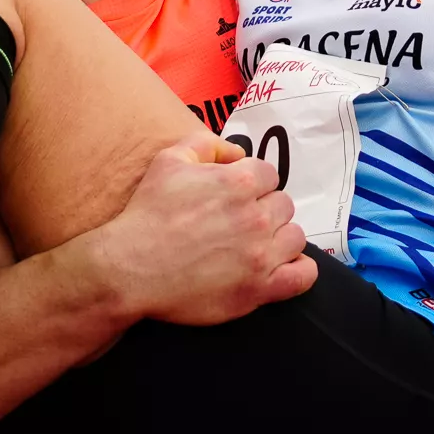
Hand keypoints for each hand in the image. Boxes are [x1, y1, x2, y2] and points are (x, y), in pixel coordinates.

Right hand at [87, 134, 310, 326]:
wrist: (131, 268)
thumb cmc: (147, 214)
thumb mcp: (168, 161)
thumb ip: (207, 145)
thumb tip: (236, 152)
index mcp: (239, 182)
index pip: (269, 175)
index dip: (254, 184)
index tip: (238, 198)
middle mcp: (256, 216)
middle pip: (283, 205)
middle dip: (265, 211)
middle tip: (240, 224)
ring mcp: (261, 255)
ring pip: (295, 237)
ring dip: (280, 238)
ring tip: (256, 246)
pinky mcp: (260, 288)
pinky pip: (303, 277)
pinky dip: (300, 270)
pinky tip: (284, 267)